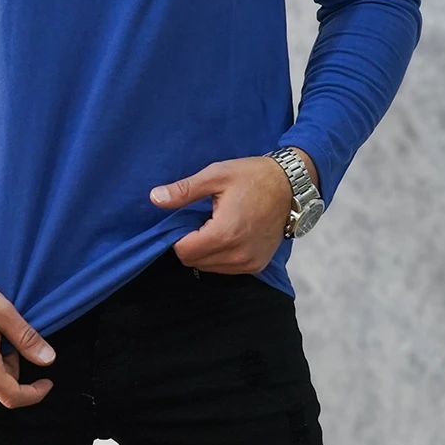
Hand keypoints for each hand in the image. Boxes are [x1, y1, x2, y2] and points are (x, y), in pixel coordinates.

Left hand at [149, 150, 315, 273]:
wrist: (290, 185)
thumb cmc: (252, 176)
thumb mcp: (216, 175)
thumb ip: (184, 191)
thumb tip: (155, 198)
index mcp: (224, 233)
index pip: (184, 251)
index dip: (177, 236)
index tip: (185, 218)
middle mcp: (237, 255)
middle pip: (194, 261)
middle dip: (190, 243)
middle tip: (200, 218)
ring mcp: (249, 263)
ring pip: (209, 268)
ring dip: (205, 251)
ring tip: (214, 225)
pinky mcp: (257, 266)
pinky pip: (227, 269)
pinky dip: (220, 256)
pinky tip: (227, 234)